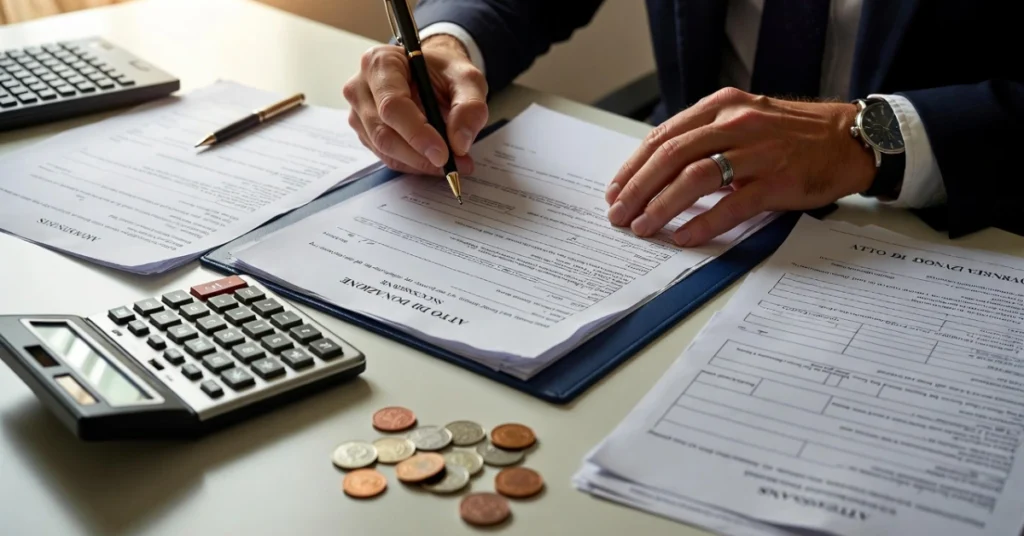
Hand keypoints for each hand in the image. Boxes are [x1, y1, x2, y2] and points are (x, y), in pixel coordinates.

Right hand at [343, 35, 488, 174]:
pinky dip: (414, 164)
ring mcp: (359, 113)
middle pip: (384, 133)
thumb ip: (470, 106)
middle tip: (455, 165)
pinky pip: (388, 157)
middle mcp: (360, 87)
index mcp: (380, 62)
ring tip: (453, 163)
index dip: (417, 134)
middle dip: (421, 155)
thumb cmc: (444, 71)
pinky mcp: (365, 133)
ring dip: (420, 163)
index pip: (392, 105)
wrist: (431, 74)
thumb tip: (460, 144)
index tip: (443, 154)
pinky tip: (435, 160)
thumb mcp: (467, 79)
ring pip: (385, 150)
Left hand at [605, 88, 875, 245]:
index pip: (663, 136)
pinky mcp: (777, 180)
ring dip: (662, 206)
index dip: (633, 166)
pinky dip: (703, 222)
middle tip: (619, 215)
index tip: (615, 190)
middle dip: (638, 189)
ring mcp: (757, 151)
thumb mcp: (744, 120)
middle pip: (671, 156)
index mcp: (721, 108)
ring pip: (695, 177)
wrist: (849, 139)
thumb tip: (658, 172)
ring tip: (643, 228)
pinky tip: (684, 237)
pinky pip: (731, 205)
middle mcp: (736, 124)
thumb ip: (705, 138)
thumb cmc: (791, 135)